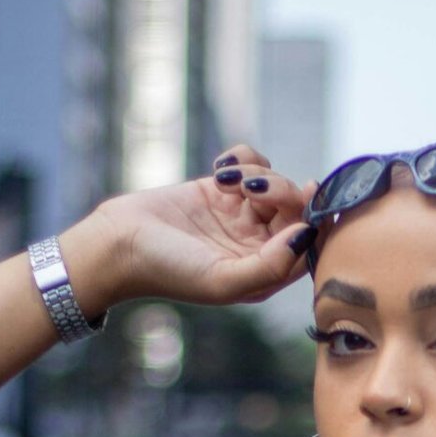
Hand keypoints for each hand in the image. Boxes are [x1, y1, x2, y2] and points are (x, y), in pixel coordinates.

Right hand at [99, 142, 318, 310]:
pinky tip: (219, 168)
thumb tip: (307, 236)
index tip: (309, 192)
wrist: (119, 243)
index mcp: (264, 274)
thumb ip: (272, 265)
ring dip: (256, 173)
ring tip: (225, 181)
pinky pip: (251, 163)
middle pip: (294, 209)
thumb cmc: (169, 270)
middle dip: (281, 190)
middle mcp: (257, 246)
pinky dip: (242, 157)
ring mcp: (240, 216)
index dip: (316, 218)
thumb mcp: (224, 279)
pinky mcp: (221, 190)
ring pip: (274, 182)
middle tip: (251, 187)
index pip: (308, 245)